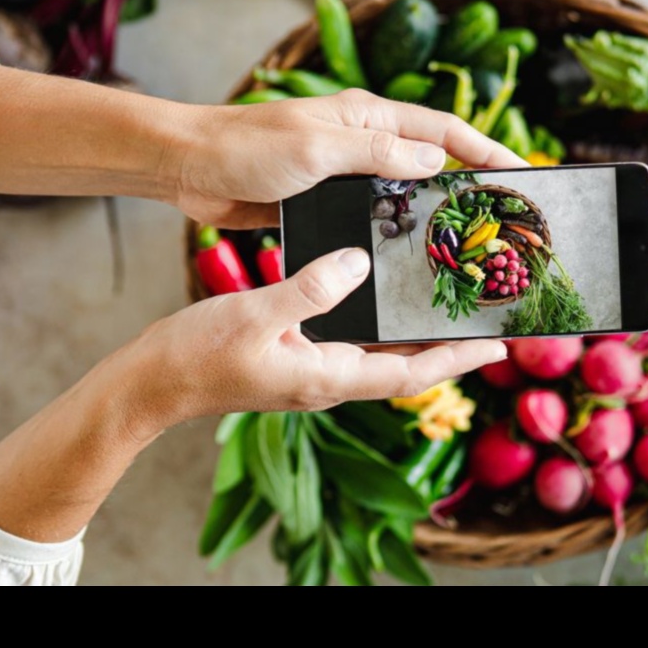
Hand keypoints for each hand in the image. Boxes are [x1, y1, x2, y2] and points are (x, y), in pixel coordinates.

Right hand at [113, 247, 506, 439]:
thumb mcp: (255, 313)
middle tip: (491, 324)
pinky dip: (381, 327)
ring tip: (454, 310)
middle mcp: (330, 380)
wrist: (152, 383)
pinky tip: (388, 302)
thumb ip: (308, 288)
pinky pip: (356, 344)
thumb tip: (357, 263)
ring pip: (383, 356)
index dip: (455, 360)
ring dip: (419, 338)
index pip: (408, 373)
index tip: (496, 346)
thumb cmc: (196, 356)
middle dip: (450, 349)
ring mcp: (315, 372)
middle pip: (406, 367)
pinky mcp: (300, 359)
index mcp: (327, 377)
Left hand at [175, 89, 526, 227]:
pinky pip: (372, 215)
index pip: (444, 132)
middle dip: (470, 184)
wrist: (188, 167)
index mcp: (368, 118)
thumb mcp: (316, 148)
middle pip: (433, 162)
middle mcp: (363, 142)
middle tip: (502, 217)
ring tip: (466, 245)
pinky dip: (395, 231)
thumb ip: (376, 154)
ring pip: (405, 192)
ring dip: (433, 213)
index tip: (520, 174)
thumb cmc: (246, 146)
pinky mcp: (325, 200)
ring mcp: (345, 172)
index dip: (485, 151)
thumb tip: (437, 162)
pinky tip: (409, 258)